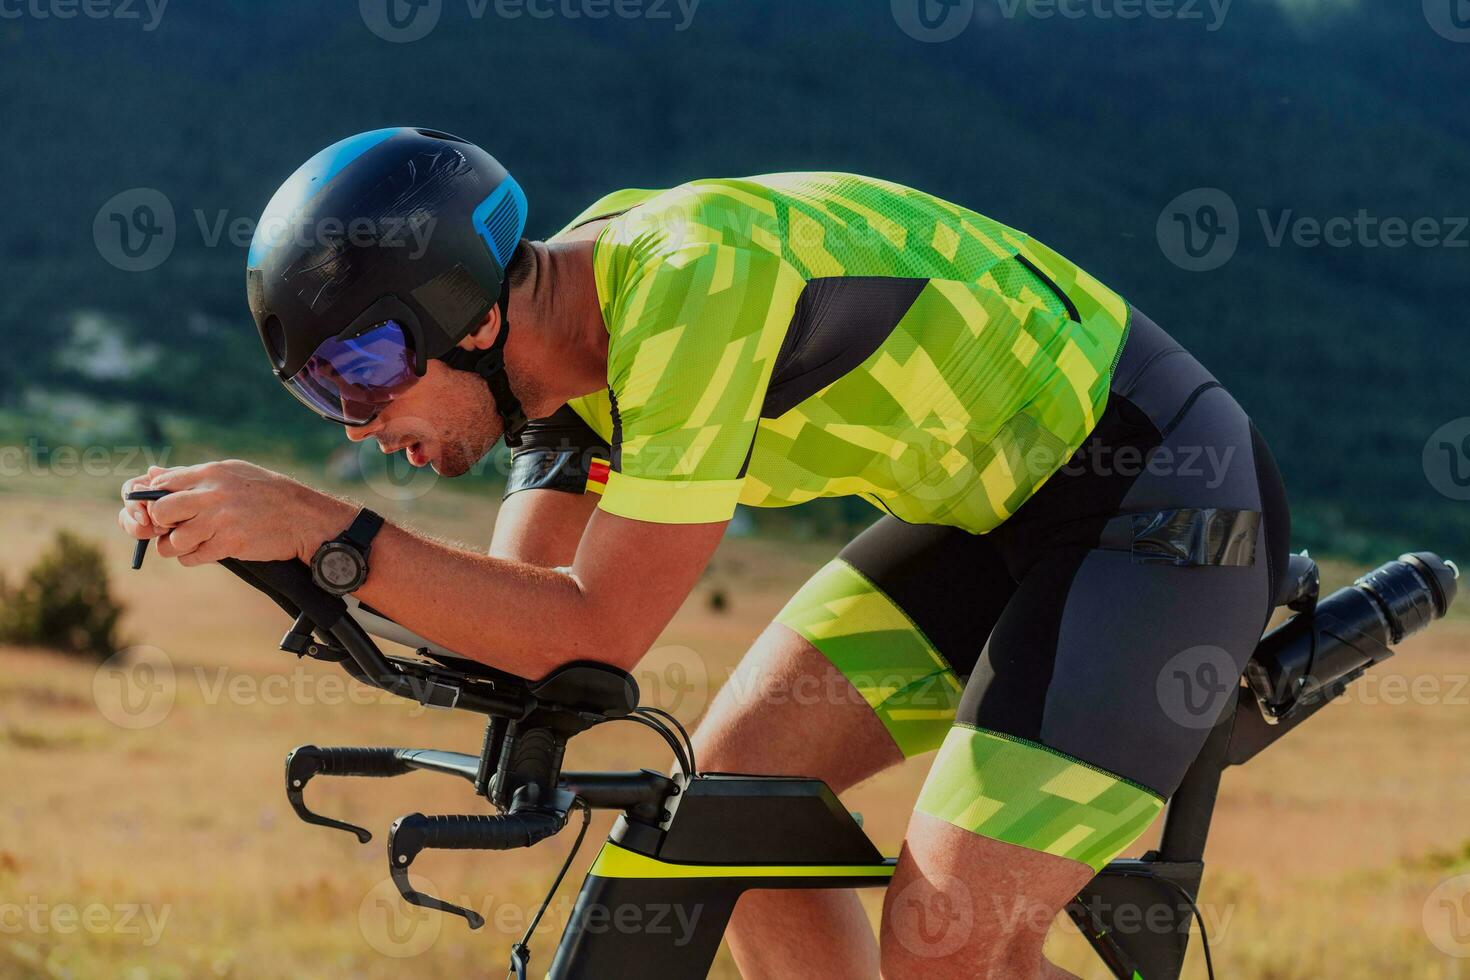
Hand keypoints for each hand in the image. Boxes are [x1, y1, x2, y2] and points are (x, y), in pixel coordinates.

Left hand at [117, 460, 355, 566]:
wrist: (303, 517)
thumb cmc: (266, 493)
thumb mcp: (232, 473)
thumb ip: (191, 475)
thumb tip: (152, 474)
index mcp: (211, 473)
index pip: (161, 485)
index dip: (152, 501)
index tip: (162, 512)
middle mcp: (212, 494)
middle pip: (159, 512)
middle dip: (160, 525)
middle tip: (172, 529)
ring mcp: (220, 520)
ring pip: (173, 540)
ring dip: (176, 546)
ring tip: (192, 542)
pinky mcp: (229, 543)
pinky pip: (192, 557)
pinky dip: (193, 558)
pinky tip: (207, 550)